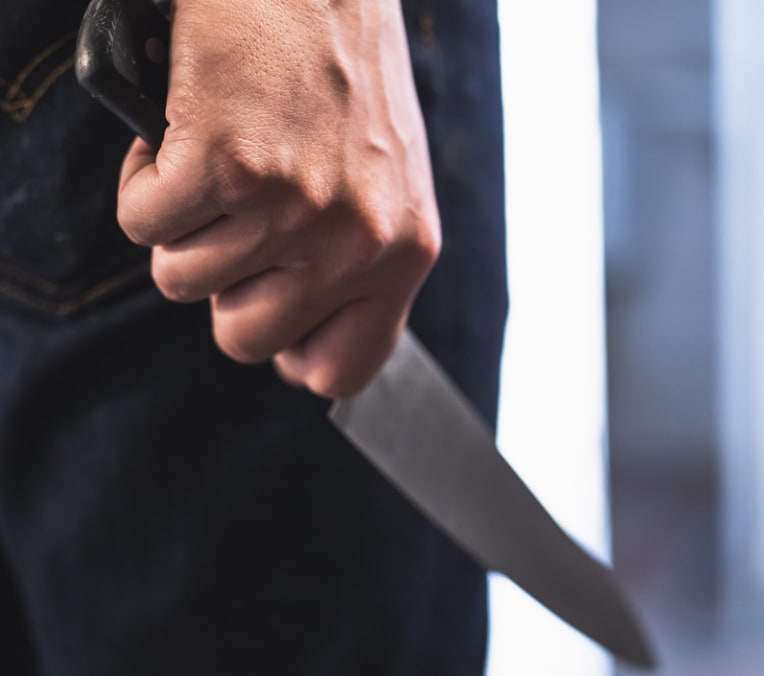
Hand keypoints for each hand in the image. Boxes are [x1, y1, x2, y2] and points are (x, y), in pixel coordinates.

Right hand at [116, 0, 439, 398]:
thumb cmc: (345, 72)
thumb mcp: (384, 181)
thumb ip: (356, 258)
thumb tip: (299, 332)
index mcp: (406, 251)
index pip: (344, 368)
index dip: (292, 355)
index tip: (273, 321)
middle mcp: (356, 242)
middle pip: (244, 339)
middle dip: (223, 285)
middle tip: (236, 220)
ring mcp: (291, 208)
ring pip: (182, 281)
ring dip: (183, 224)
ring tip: (219, 159)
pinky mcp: (224, 167)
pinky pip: (144, 225)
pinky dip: (146, 180)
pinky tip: (185, 134)